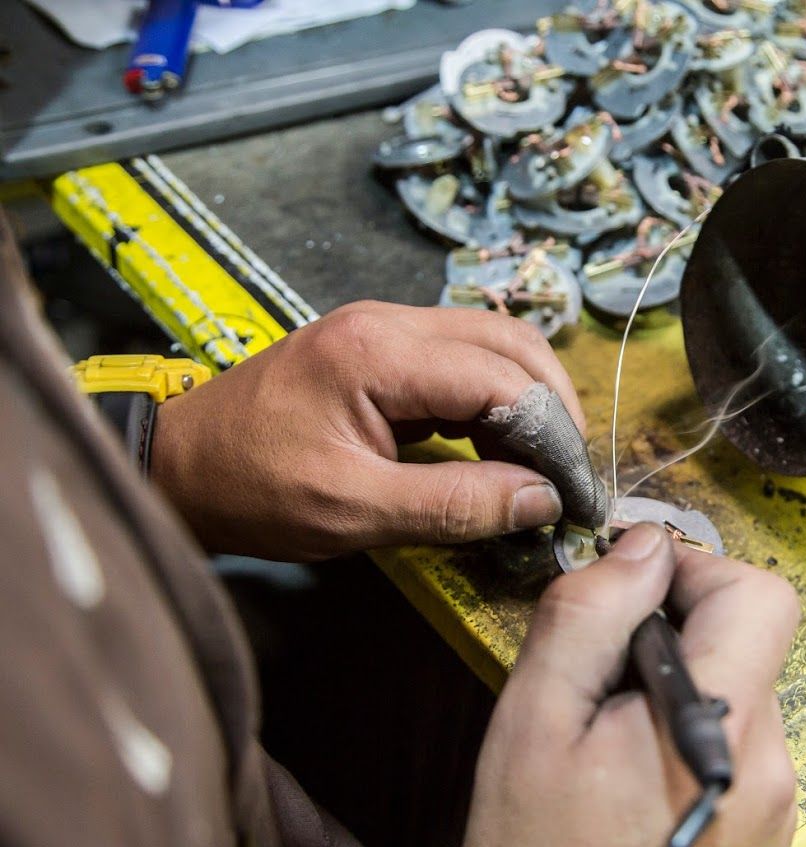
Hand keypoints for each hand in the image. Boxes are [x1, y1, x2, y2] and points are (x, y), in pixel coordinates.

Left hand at [152, 300, 588, 560]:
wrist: (176, 467)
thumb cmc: (250, 490)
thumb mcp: (352, 511)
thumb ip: (455, 505)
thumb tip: (542, 500)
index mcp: (379, 353)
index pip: (502, 377)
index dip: (552, 435)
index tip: (574, 493)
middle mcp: (390, 320)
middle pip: (512, 342)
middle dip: (555, 408)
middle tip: (569, 477)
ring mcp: (385, 327)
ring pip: (495, 343)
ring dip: (530, 399)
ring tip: (542, 466)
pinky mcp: (382, 347)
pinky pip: (463, 358)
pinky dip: (496, 399)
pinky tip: (500, 448)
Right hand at [459, 524, 800, 846]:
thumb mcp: (536, 725)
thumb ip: (590, 617)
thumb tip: (642, 548)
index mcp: (724, 728)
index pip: (761, 595)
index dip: (696, 570)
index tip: (633, 587)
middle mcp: (771, 767)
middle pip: (748, 643)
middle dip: (674, 633)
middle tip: (597, 674)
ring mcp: (773, 808)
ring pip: (737, 693)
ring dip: (675, 687)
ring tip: (604, 741)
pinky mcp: (761, 836)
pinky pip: (735, 747)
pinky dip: (685, 735)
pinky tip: (627, 780)